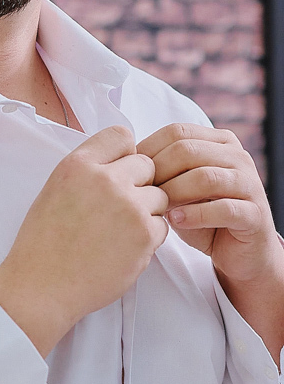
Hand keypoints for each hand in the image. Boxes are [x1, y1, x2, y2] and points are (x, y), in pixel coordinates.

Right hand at [0, 125, 168, 356]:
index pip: (121, 135)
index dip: (125, 154)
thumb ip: (88, 170)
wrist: (43, 285)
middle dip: (139, 184)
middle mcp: (105, 179)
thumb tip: (122, 161)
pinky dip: (149, 237)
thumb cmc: (44, 240)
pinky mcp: (144, 234)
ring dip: (147, 211)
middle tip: (120, 209)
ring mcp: (128, 205)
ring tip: (119, 231)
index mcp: (78, 163)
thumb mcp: (56, 188)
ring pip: (159, 195)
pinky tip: (123, 248)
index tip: (119, 172)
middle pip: (147, 165)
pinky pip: (162, 225)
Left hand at [137, 123, 282, 285]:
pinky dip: (195, 215)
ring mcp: (250, 184)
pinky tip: (176, 221)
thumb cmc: (202, 216)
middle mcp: (238, 157)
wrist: (237, 252)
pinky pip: (223, 209)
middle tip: (140, 191)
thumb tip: (128, 159)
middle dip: (158, 171)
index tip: (129, 171)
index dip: (149, 149)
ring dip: (174, 192)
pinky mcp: (255, 214)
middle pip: (188, 150)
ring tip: (156, 207)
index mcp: (219, 142)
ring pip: (205, 177)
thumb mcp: (178, 187)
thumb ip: (162, 169)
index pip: (177, 131)